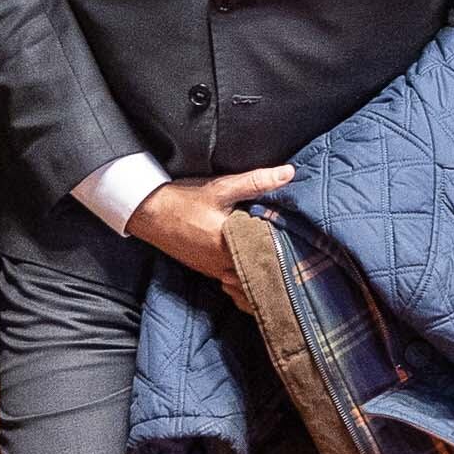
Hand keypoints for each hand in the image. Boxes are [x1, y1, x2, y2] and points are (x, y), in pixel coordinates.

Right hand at [128, 166, 297, 298]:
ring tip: (282, 265)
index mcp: (229, 243)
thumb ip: (256, 182)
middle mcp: (222, 263)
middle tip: (300, 259)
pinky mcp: (206, 271)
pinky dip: (245, 277)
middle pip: (258, 271)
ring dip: (261, 273)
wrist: (147, 213)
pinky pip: (232, 281)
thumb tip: (288, 173)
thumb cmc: (183, 200)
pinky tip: (255, 268)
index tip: (305, 247)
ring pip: (246, 280)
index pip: (267, 254)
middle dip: (277, 265)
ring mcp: (213, 270)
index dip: (286, 251)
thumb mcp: (221, 187)